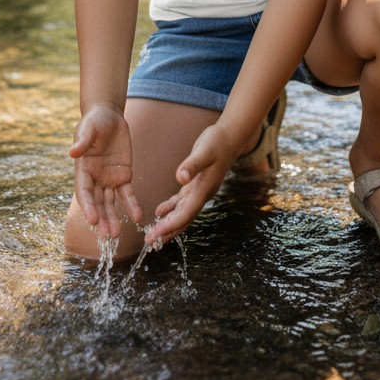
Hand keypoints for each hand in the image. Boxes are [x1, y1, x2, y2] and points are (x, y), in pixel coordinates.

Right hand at [69, 104, 142, 238]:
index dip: (88, 206)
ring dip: (113, 218)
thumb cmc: (94, 121)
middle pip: (98, 202)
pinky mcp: (124, 175)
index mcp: (83, 169)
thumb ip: (83, 141)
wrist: (109, 116)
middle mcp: (95, 178)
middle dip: (102, 219)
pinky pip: (127, 194)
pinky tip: (137, 216)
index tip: (93, 220)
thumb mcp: (88, 128)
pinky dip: (131, 205)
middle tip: (108, 235)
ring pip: (111, 203)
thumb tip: (73, 152)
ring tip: (117, 234)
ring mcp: (109, 179)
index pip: (85, 192)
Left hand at [146, 122, 235, 245]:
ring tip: (153, 235)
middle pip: (184, 219)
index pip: (186, 214)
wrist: (229, 137)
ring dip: (168, 223)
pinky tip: (159, 212)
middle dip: (167, 232)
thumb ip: (192, 165)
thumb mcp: (203, 151)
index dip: (171, 226)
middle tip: (150, 243)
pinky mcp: (196, 184)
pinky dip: (171, 208)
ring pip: (183, 213)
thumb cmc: (217, 143)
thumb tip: (180, 178)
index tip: (156, 235)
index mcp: (204, 190)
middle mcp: (202, 194)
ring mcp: (200, 190)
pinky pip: (182, 201)